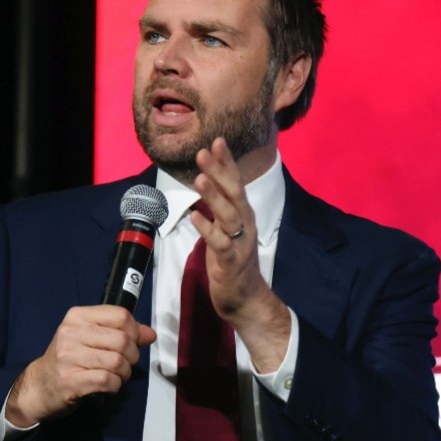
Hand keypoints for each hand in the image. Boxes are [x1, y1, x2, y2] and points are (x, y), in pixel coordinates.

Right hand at [6, 305, 156, 426]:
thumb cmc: (69, 359)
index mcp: (77, 317)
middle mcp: (71, 333)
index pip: (120, 315)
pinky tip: (108, 385)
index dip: (134, 331)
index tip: (131, 342)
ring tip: (115, 375)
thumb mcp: (91, 337)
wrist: (40, 385)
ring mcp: (69, 357)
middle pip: (123, 340)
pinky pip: (108, 380)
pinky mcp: (71, 380)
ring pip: (118, 362)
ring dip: (124, 373)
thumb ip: (121, 332)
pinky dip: (115, 385)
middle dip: (132, 356)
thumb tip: (150, 333)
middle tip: (125, 364)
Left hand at [191, 136, 290, 369]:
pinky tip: (194, 216)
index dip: (227, 163)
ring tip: (199, 178)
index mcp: (243, 216)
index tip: (217, 140)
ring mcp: (240, 243)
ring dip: (214, 197)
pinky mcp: (231, 262)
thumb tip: (206, 183)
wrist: (246, 299)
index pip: (236, 184)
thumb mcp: (226, 230)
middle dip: (219, 172)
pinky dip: (207, 229)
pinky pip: (219, 243)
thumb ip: (219, 208)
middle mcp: (245, 225)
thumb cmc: (233, 263)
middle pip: (234, 193)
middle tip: (204, 151)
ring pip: (228, 215)